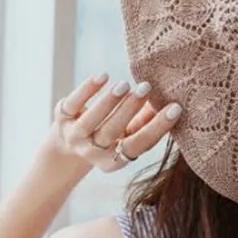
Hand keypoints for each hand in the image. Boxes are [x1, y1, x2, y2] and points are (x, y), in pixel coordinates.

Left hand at [50, 74, 181, 172]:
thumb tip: (171, 102)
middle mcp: (93, 152)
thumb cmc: (109, 137)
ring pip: (92, 121)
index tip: (175, 108)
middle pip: (112, 132)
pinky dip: (87, 90)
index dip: (157, 128)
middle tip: (146, 88)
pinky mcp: (62, 118)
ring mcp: (75, 137)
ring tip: (125, 84)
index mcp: (114, 160)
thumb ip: (146, 122)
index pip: (138, 145)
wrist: (66, 149)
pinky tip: (103, 76)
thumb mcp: (128, 135)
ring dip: (109, 102)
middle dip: (130, 109)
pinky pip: (73, 104)